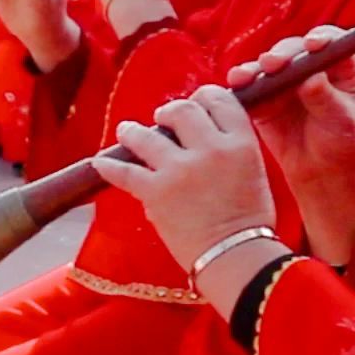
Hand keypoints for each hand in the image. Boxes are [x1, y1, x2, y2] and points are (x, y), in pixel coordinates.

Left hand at [95, 87, 278, 275]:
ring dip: (133, 131)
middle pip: (183, 110)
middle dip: (169, 112)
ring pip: (147, 135)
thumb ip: (232, 148)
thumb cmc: (249, 222)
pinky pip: (124, 171)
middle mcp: (210, 149)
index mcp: (240, 143)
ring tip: (127, 131)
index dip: (204, 98)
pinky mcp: (156, 192)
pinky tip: (100, 162)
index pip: (219, 100)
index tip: (196, 104)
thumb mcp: (254, 172)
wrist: (235, 257)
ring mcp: (180, 170)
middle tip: (163, 119)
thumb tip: (203, 136)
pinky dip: (108, 166)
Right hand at [226, 28, 354, 264]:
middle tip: (273, 64)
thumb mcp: (341, 121)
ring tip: (247, 77)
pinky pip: (251, 88)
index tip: (312, 45)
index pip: (331, 42)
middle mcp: (310, 67)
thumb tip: (310, 79)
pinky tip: (237, 85)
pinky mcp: (265, 99)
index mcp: (340, 66)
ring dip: (256, 68)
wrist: (322, 174)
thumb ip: (325, 98)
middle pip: (293, 50)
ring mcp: (285, 81)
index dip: (320, 39)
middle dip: (282, 54)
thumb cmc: (343, 144)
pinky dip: (243, 85)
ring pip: (267, 66)